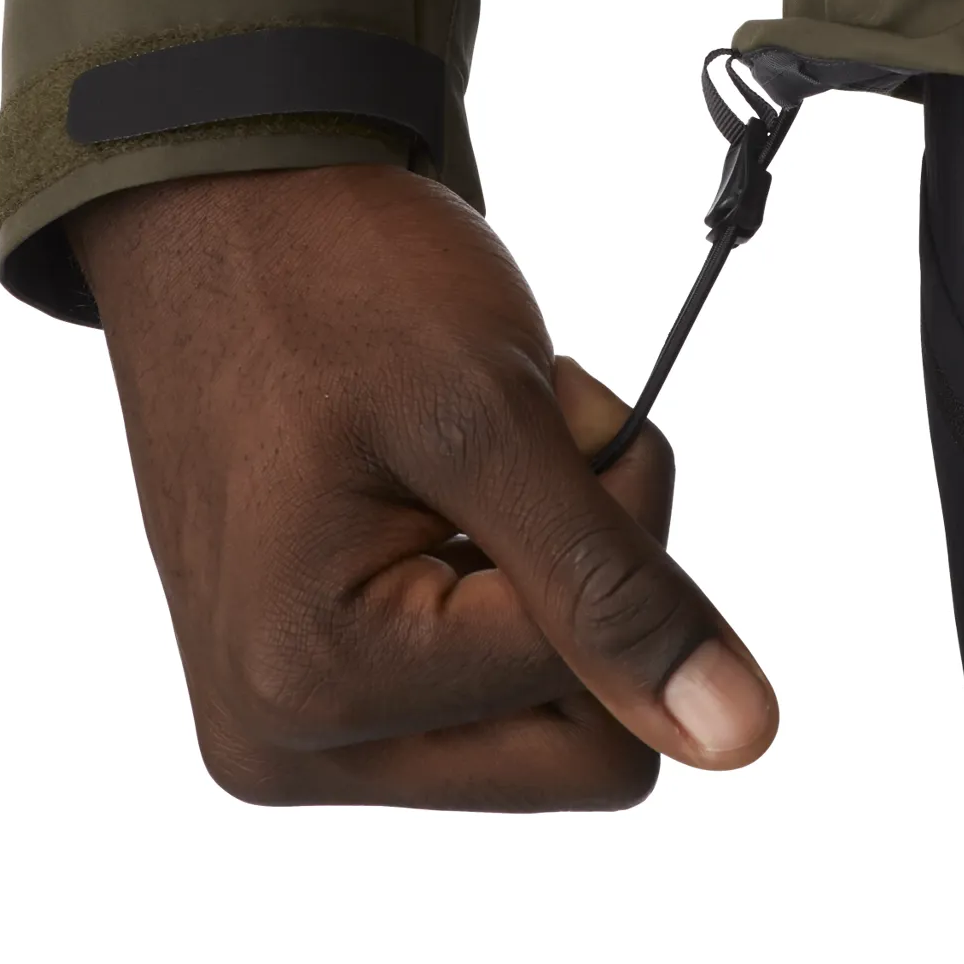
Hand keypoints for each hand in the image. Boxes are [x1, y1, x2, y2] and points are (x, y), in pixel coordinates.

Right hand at [68, 163, 778, 808]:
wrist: (223, 212)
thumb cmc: (332, 281)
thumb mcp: (496, 420)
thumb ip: (616, 591)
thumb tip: (739, 738)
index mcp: (313, 688)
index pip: (602, 696)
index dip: (621, 527)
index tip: (568, 408)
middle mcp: (284, 744)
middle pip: (578, 750)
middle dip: (591, 586)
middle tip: (534, 446)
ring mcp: (289, 729)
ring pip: (540, 725)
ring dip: (544, 582)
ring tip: (470, 463)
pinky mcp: (307, 695)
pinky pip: (477, 693)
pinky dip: (496, 587)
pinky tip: (436, 496)